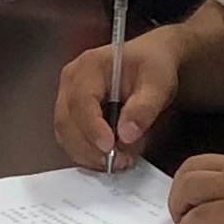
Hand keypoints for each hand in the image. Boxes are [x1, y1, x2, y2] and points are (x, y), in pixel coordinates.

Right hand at [55, 31, 179, 170]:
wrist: (150, 62)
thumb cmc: (152, 67)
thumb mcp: (158, 84)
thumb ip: (143, 108)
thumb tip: (126, 136)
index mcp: (89, 66)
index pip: (80, 100)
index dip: (92, 128)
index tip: (110, 148)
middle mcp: (71, 80)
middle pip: (66, 121)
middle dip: (90, 148)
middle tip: (121, 162)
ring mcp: (68, 96)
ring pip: (65, 134)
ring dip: (88, 155)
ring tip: (120, 161)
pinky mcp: (72, 112)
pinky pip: (70, 138)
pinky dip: (87, 153)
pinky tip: (110, 157)